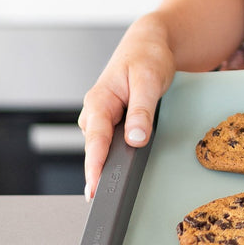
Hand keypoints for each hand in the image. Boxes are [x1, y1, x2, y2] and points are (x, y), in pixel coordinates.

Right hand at [77, 14, 176, 199]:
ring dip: (106, 167)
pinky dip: (114, 156)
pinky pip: (110, 144)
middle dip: (98, 174)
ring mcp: (102, 119)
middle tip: (103, 200)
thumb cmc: (147, 57)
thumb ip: (141, 110)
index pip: (95, 139)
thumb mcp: (149, 80)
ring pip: (102, 148)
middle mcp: (95, 112)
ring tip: (111, 191)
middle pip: (95, 149)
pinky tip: (119, 170)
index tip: (94, 188)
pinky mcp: (111, 122)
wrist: (149, 44)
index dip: (94, 166)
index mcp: (99, 100)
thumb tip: (136, 138)